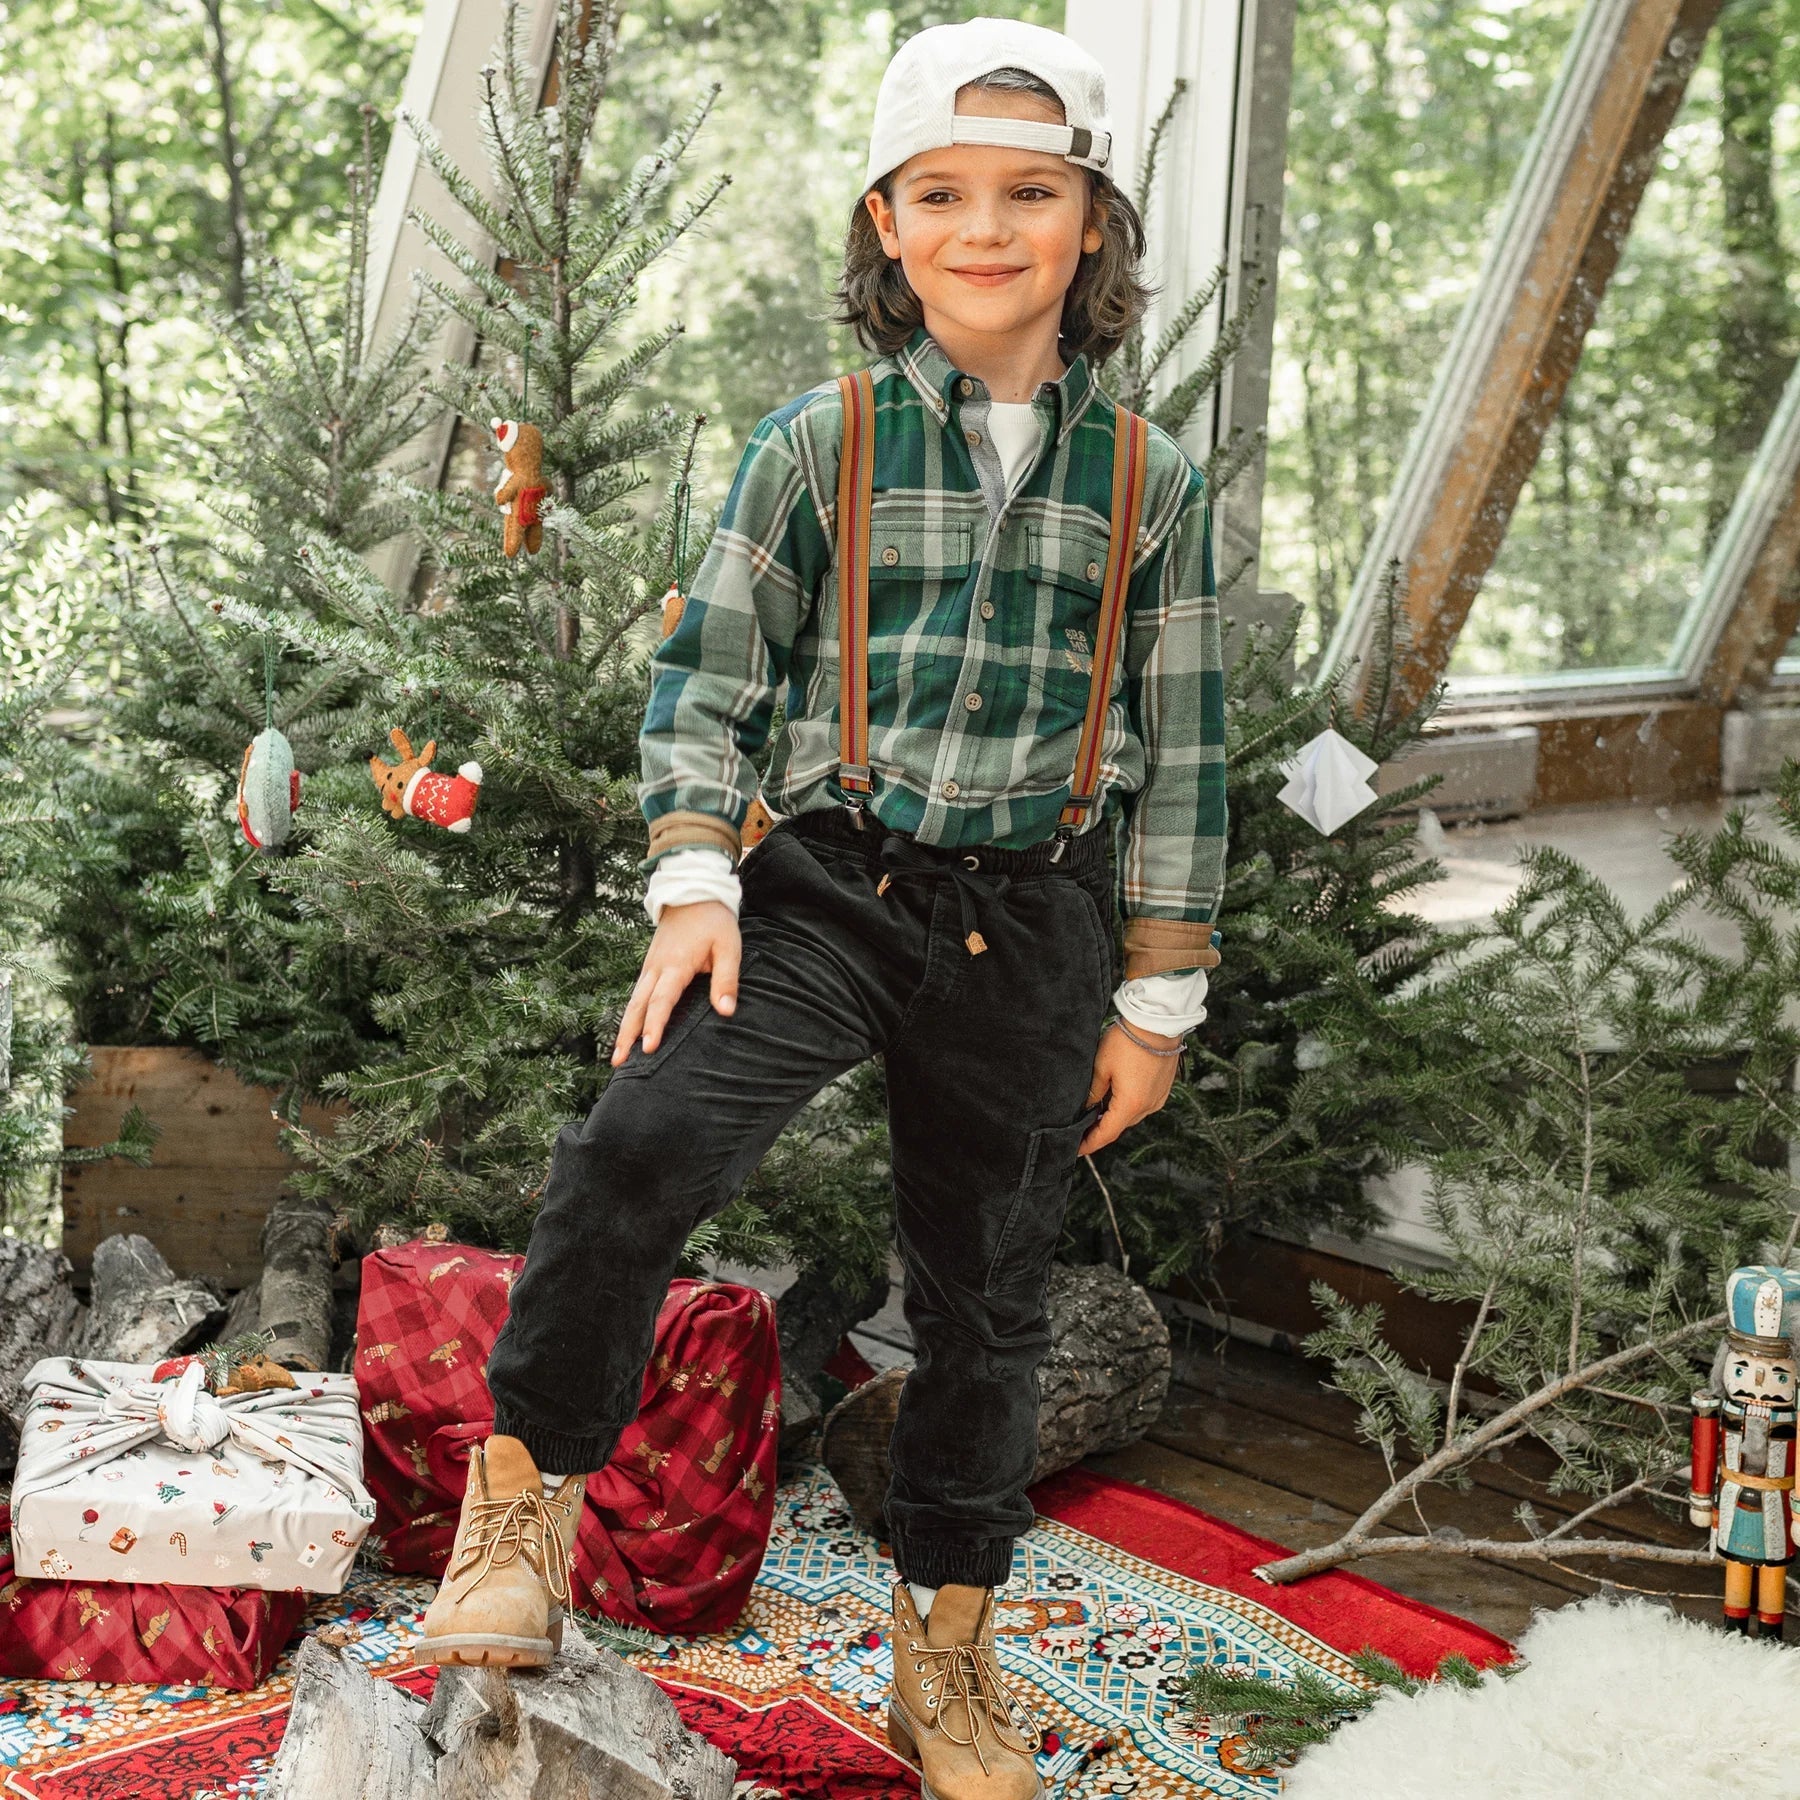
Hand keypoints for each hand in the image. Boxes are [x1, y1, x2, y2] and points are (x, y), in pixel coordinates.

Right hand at [611, 901, 739, 1064]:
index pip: (662, 1000)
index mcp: (675, 964)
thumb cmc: (714, 921)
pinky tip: (628, 1030)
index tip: (648, 1047)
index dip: (655, 1025)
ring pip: (633, 1001)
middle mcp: (656, 967)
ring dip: (624, 1028)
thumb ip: (726, 980)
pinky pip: (636, 993)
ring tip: (617, 1056)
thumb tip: (725, 1011)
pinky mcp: (650, 965)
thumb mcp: (728, 947)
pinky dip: (630, 1014)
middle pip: (637, 1006)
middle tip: (619, 1062)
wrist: (692, 892)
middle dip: (627, 1035)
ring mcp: (649, 966)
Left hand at [1080, 1020, 1182, 1154]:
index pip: (1106, 1134)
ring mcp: (1158, 1098)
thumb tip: (1086, 1109)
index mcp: (1130, 1105)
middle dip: (1101, 1129)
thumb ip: (1092, 1092)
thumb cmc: (1128, 1041)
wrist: (1157, 1022)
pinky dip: (1128, 1105)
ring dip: (1115, 1116)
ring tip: (1095, 1112)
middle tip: (1081, 1129)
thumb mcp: (1101, 1067)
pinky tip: (1116, 1096)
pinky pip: (1143, 1104)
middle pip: (1119, 1126)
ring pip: (1131, 1115)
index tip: (1076, 1149)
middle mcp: (1148, 1106)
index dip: (1090, 1144)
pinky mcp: (1163, 1089)